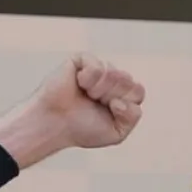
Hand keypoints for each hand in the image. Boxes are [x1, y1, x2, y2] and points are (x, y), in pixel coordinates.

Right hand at [0, 54, 145, 168]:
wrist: (54, 125)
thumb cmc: (82, 129)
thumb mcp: (116, 132)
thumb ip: (132, 116)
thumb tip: (122, 96)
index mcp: (122, 94)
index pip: (138, 91)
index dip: (124, 104)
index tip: (109, 112)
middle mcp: (112, 79)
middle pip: (128, 81)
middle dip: (112, 97)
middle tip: (94, 104)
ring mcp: (98, 68)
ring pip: (114, 73)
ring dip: (99, 91)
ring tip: (85, 95)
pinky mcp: (82, 59)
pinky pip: (97, 67)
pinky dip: (88, 81)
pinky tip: (78, 84)